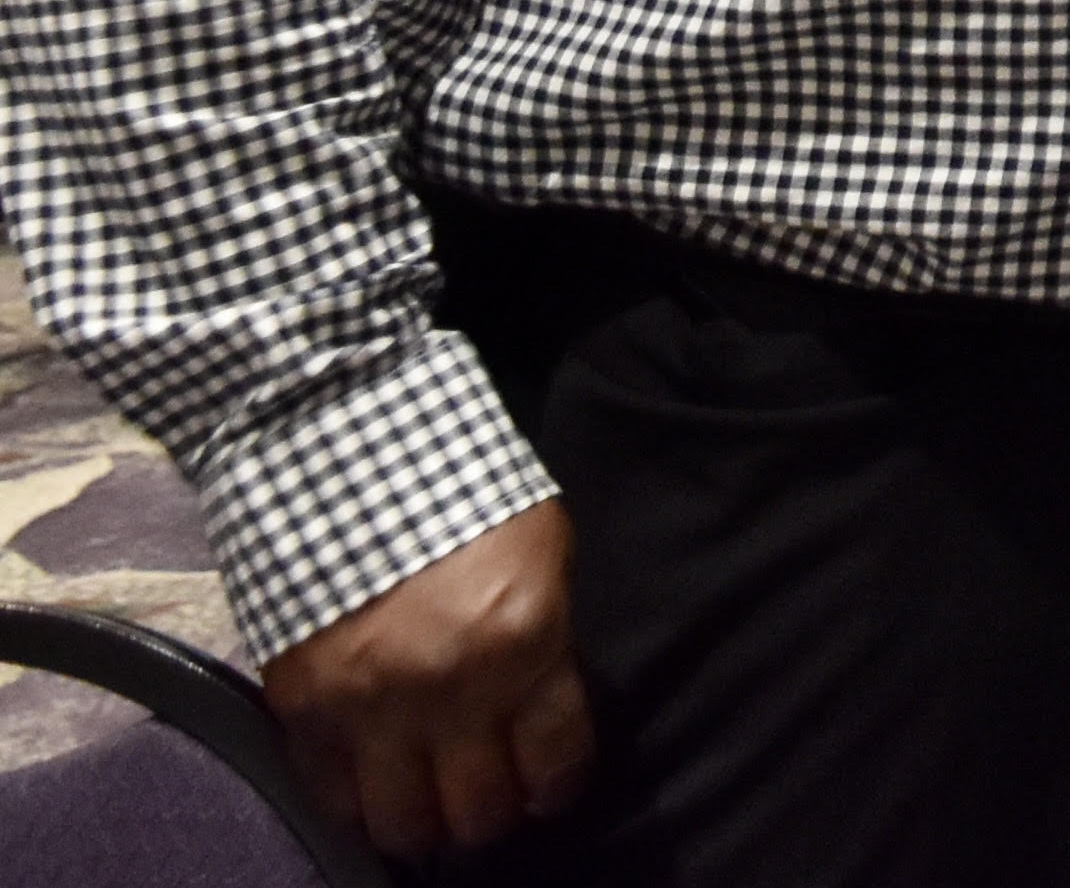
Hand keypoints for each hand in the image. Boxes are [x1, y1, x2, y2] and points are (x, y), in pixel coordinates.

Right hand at [269, 504, 593, 854]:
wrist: (347, 455)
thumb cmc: (465, 493)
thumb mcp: (541, 556)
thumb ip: (543, 641)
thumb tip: (540, 714)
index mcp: (523, 643)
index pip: (556, 759)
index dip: (558, 786)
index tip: (550, 788)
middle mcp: (448, 689)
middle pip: (477, 810)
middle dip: (492, 815)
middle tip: (489, 799)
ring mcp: (368, 705)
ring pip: (401, 823)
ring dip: (424, 824)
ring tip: (431, 805)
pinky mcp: (302, 708)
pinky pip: (329, 795)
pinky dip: (357, 805)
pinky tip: (376, 789)